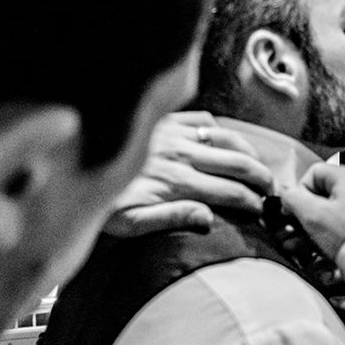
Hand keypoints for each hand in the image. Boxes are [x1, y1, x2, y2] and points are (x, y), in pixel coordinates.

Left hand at [102, 111, 273, 236]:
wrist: (71, 169)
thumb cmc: (103, 205)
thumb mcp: (133, 224)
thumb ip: (173, 219)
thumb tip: (209, 219)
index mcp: (178, 182)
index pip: (231, 192)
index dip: (253, 203)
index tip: (263, 213)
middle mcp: (181, 155)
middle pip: (238, 163)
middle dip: (262, 178)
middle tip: (273, 191)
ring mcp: (174, 135)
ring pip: (228, 139)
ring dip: (249, 153)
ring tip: (260, 167)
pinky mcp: (165, 122)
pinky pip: (203, 121)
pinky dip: (220, 130)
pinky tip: (225, 141)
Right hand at [280, 163, 344, 259]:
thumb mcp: (314, 214)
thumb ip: (294, 198)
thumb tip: (286, 193)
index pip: (314, 173)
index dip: (298, 191)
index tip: (291, 210)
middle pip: (322, 199)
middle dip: (303, 219)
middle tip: (293, 232)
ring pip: (331, 219)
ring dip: (311, 234)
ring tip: (300, 249)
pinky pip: (344, 234)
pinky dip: (329, 243)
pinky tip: (319, 258)